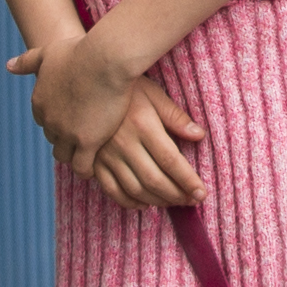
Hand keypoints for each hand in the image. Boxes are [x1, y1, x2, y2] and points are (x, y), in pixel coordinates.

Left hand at [26, 29, 137, 163]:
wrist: (106, 58)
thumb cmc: (81, 51)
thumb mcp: (49, 52)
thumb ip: (28, 61)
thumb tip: (8, 66)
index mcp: (39, 101)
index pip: (44, 120)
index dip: (58, 119)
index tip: (72, 117)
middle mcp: (49, 120)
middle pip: (53, 138)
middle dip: (65, 137)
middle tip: (83, 135)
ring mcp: (67, 133)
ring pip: (64, 155)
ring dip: (74, 155)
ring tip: (88, 155)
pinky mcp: (87, 142)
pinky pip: (82, 167)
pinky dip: (86, 169)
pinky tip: (95, 167)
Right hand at [78, 76, 205, 208]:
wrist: (85, 83)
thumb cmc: (125, 87)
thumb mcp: (153, 93)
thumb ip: (175, 116)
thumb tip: (199, 135)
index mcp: (143, 125)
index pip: (171, 161)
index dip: (188, 181)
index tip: (201, 194)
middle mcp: (124, 143)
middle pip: (154, 179)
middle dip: (176, 195)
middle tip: (191, 201)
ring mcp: (106, 155)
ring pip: (134, 189)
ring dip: (156, 201)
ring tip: (173, 202)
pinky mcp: (93, 162)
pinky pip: (111, 190)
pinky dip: (129, 202)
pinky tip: (144, 203)